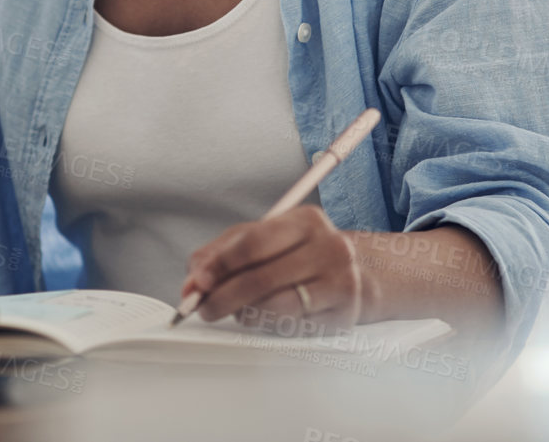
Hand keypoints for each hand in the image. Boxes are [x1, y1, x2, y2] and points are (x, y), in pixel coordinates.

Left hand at [180, 205, 367, 333]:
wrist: (356, 274)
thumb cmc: (300, 254)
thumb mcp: (264, 238)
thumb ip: (222, 253)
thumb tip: (192, 280)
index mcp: (306, 220)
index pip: (253, 242)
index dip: (220, 265)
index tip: (198, 282)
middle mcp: (329, 247)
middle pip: (262, 278)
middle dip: (223, 297)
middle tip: (204, 308)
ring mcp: (341, 282)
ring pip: (276, 307)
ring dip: (245, 314)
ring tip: (237, 312)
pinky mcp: (344, 315)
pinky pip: (294, 327)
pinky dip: (269, 326)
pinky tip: (264, 318)